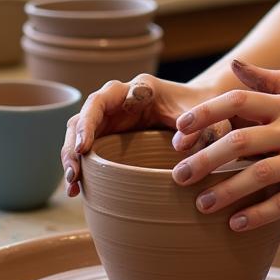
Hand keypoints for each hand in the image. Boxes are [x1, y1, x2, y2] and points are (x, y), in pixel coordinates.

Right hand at [61, 75, 221, 196]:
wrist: (205, 114)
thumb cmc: (205, 112)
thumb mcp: (208, 118)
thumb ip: (202, 129)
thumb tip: (180, 146)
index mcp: (138, 88)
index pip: (103, 98)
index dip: (88, 121)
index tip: (85, 147)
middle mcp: (118, 100)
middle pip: (83, 117)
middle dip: (73, 144)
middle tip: (75, 172)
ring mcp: (112, 118)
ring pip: (78, 133)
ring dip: (71, 158)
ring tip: (72, 186)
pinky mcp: (111, 136)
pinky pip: (86, 150)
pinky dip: (79, 168)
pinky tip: (75, 191)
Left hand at [170, 60, 279, 230]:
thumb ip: (274, 81)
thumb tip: (235, 64)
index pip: (238, 101)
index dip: (204, 115)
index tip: (178, 133)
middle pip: (240, 139)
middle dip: (204, 157)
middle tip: (177, 175)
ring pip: (257, 173)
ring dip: (225, 191)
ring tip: (200, 204)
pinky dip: (258, 214)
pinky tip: (236, 225)